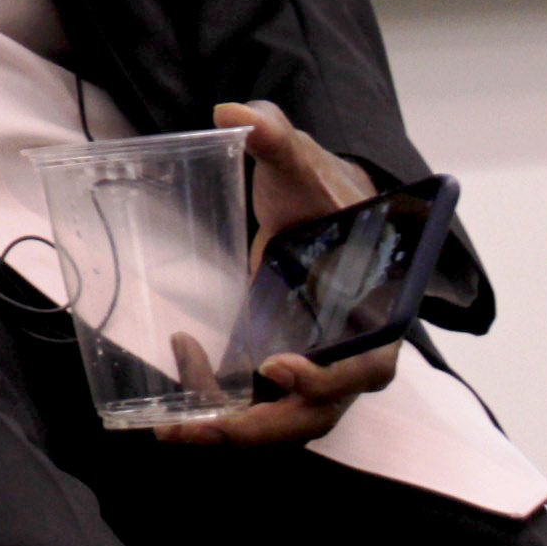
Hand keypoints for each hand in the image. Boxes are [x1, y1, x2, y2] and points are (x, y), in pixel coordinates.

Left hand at [152, 100, 397, 446]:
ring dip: (232, 432)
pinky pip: (260, 406)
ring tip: (172, 429)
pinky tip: (181, 373)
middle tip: (197, 428)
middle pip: (318, 415)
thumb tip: (235, 112)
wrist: (326, 208)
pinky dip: (220, 404)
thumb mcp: (299, 163)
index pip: (364, 366)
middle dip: (260, 428)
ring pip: (286, 423)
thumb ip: (276, 138)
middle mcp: (352, 355)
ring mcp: (319, 369)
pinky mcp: (285, 370)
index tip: (277, 369)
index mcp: (374, 314)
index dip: (328, 379)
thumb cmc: (321, 191)